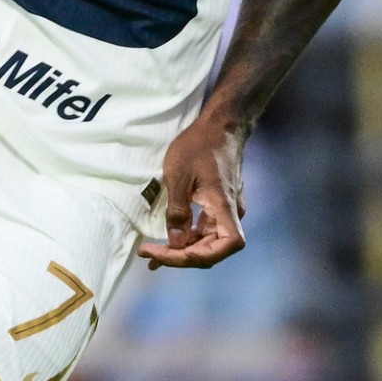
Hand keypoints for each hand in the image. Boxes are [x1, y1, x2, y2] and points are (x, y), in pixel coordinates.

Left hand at [137, 113, 246, 269]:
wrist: (221, 125)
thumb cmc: (199, 145)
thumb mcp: (179, 175)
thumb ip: (178, 211)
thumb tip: (176, 243)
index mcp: (225, 206)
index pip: (225, 246)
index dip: (197, 257)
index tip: (167, 253)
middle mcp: (231, 213)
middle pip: (213, 249)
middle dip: (181, 256)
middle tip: (149, 255)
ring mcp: (227, 209)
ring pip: (208, 241)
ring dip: (183, 250)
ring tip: (153, 255)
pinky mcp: (220, 205)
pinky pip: (206, 229)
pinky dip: (188, 238)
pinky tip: (170, 241)